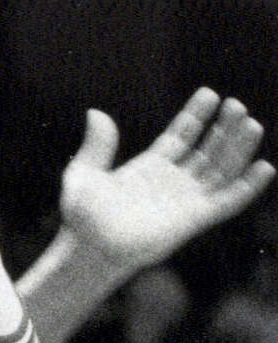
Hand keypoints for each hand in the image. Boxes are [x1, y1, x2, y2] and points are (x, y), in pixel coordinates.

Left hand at [60, 89, 273, 276]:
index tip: (210, 94)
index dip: (196, 115)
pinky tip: (264, 167)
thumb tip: (96, 112)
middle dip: (223, 127)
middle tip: (236, 104)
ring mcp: (185, 199)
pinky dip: (247, 186)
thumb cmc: (82, 215)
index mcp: (149, 166)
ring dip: (238, 148)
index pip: (181, 135)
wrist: (91, 248)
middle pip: (207, 149)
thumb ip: (97, 145)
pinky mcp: (195, 219)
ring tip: (251, 122)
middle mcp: (172, 180)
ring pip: (221, 169)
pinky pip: (228, 201)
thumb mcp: (84, 172)